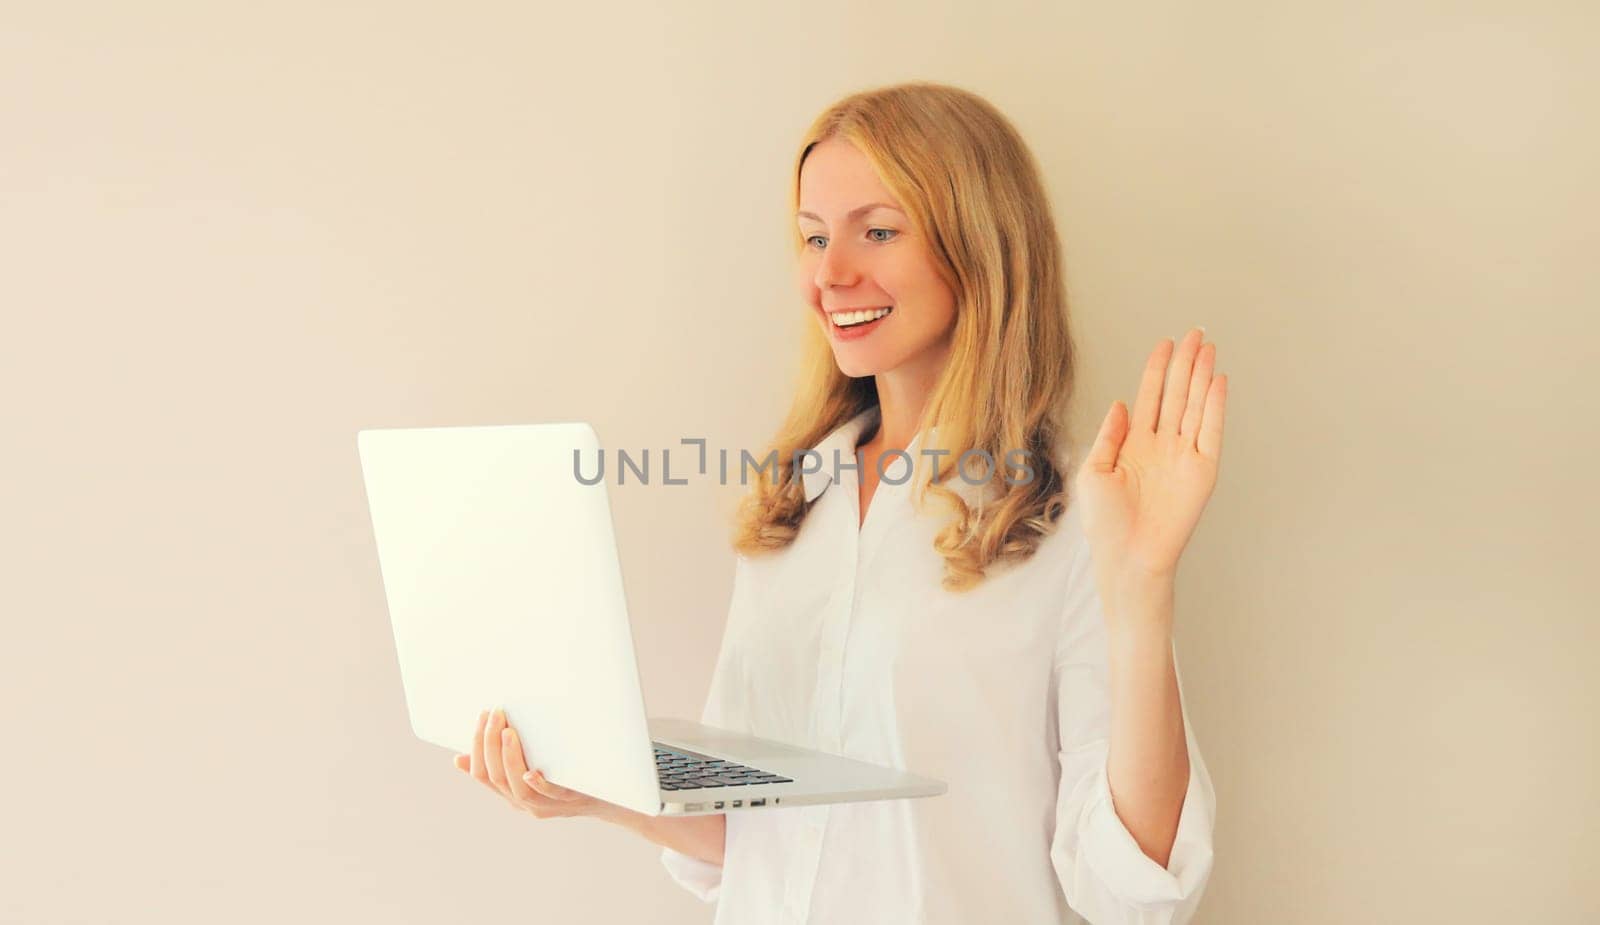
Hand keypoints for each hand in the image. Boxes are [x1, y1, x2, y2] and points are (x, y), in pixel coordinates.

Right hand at [455, 708, 633, 822]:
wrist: (607, 796)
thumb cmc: (564, 776)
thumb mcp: (530, 769)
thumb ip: (504, 762)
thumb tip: (460, 758)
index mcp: (510, 793)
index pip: (482, 774)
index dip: (476, 747)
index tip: (481, 717)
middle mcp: (524, 803)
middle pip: (496, 777)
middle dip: (490, 744)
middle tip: (494, 714)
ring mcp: (546, 804)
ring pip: (519, 788)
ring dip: (509, 758)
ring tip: (508, 731)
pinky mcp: (569, 800)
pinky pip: (550, 795)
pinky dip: (538, 784)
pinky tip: (530, 771)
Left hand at [1075, 327, 1227, 587]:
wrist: (1127, 557)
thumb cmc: (1106, 523)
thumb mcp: (1094, 472)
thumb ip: (1109, 435)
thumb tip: (1121, 403)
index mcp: (1133, 444)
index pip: (1150, 397)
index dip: (1157, 369)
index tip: (1165, 343)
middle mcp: (1161, 446)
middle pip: (1176, 395)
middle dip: (1185, 363)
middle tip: (1195, 333)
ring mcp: (1183, 457)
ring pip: (1195, 406)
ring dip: (1202, 377)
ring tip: (1208, 347)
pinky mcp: (1202, 471)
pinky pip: (1211, 431)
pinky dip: (1215, 407)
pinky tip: (1217, 381)